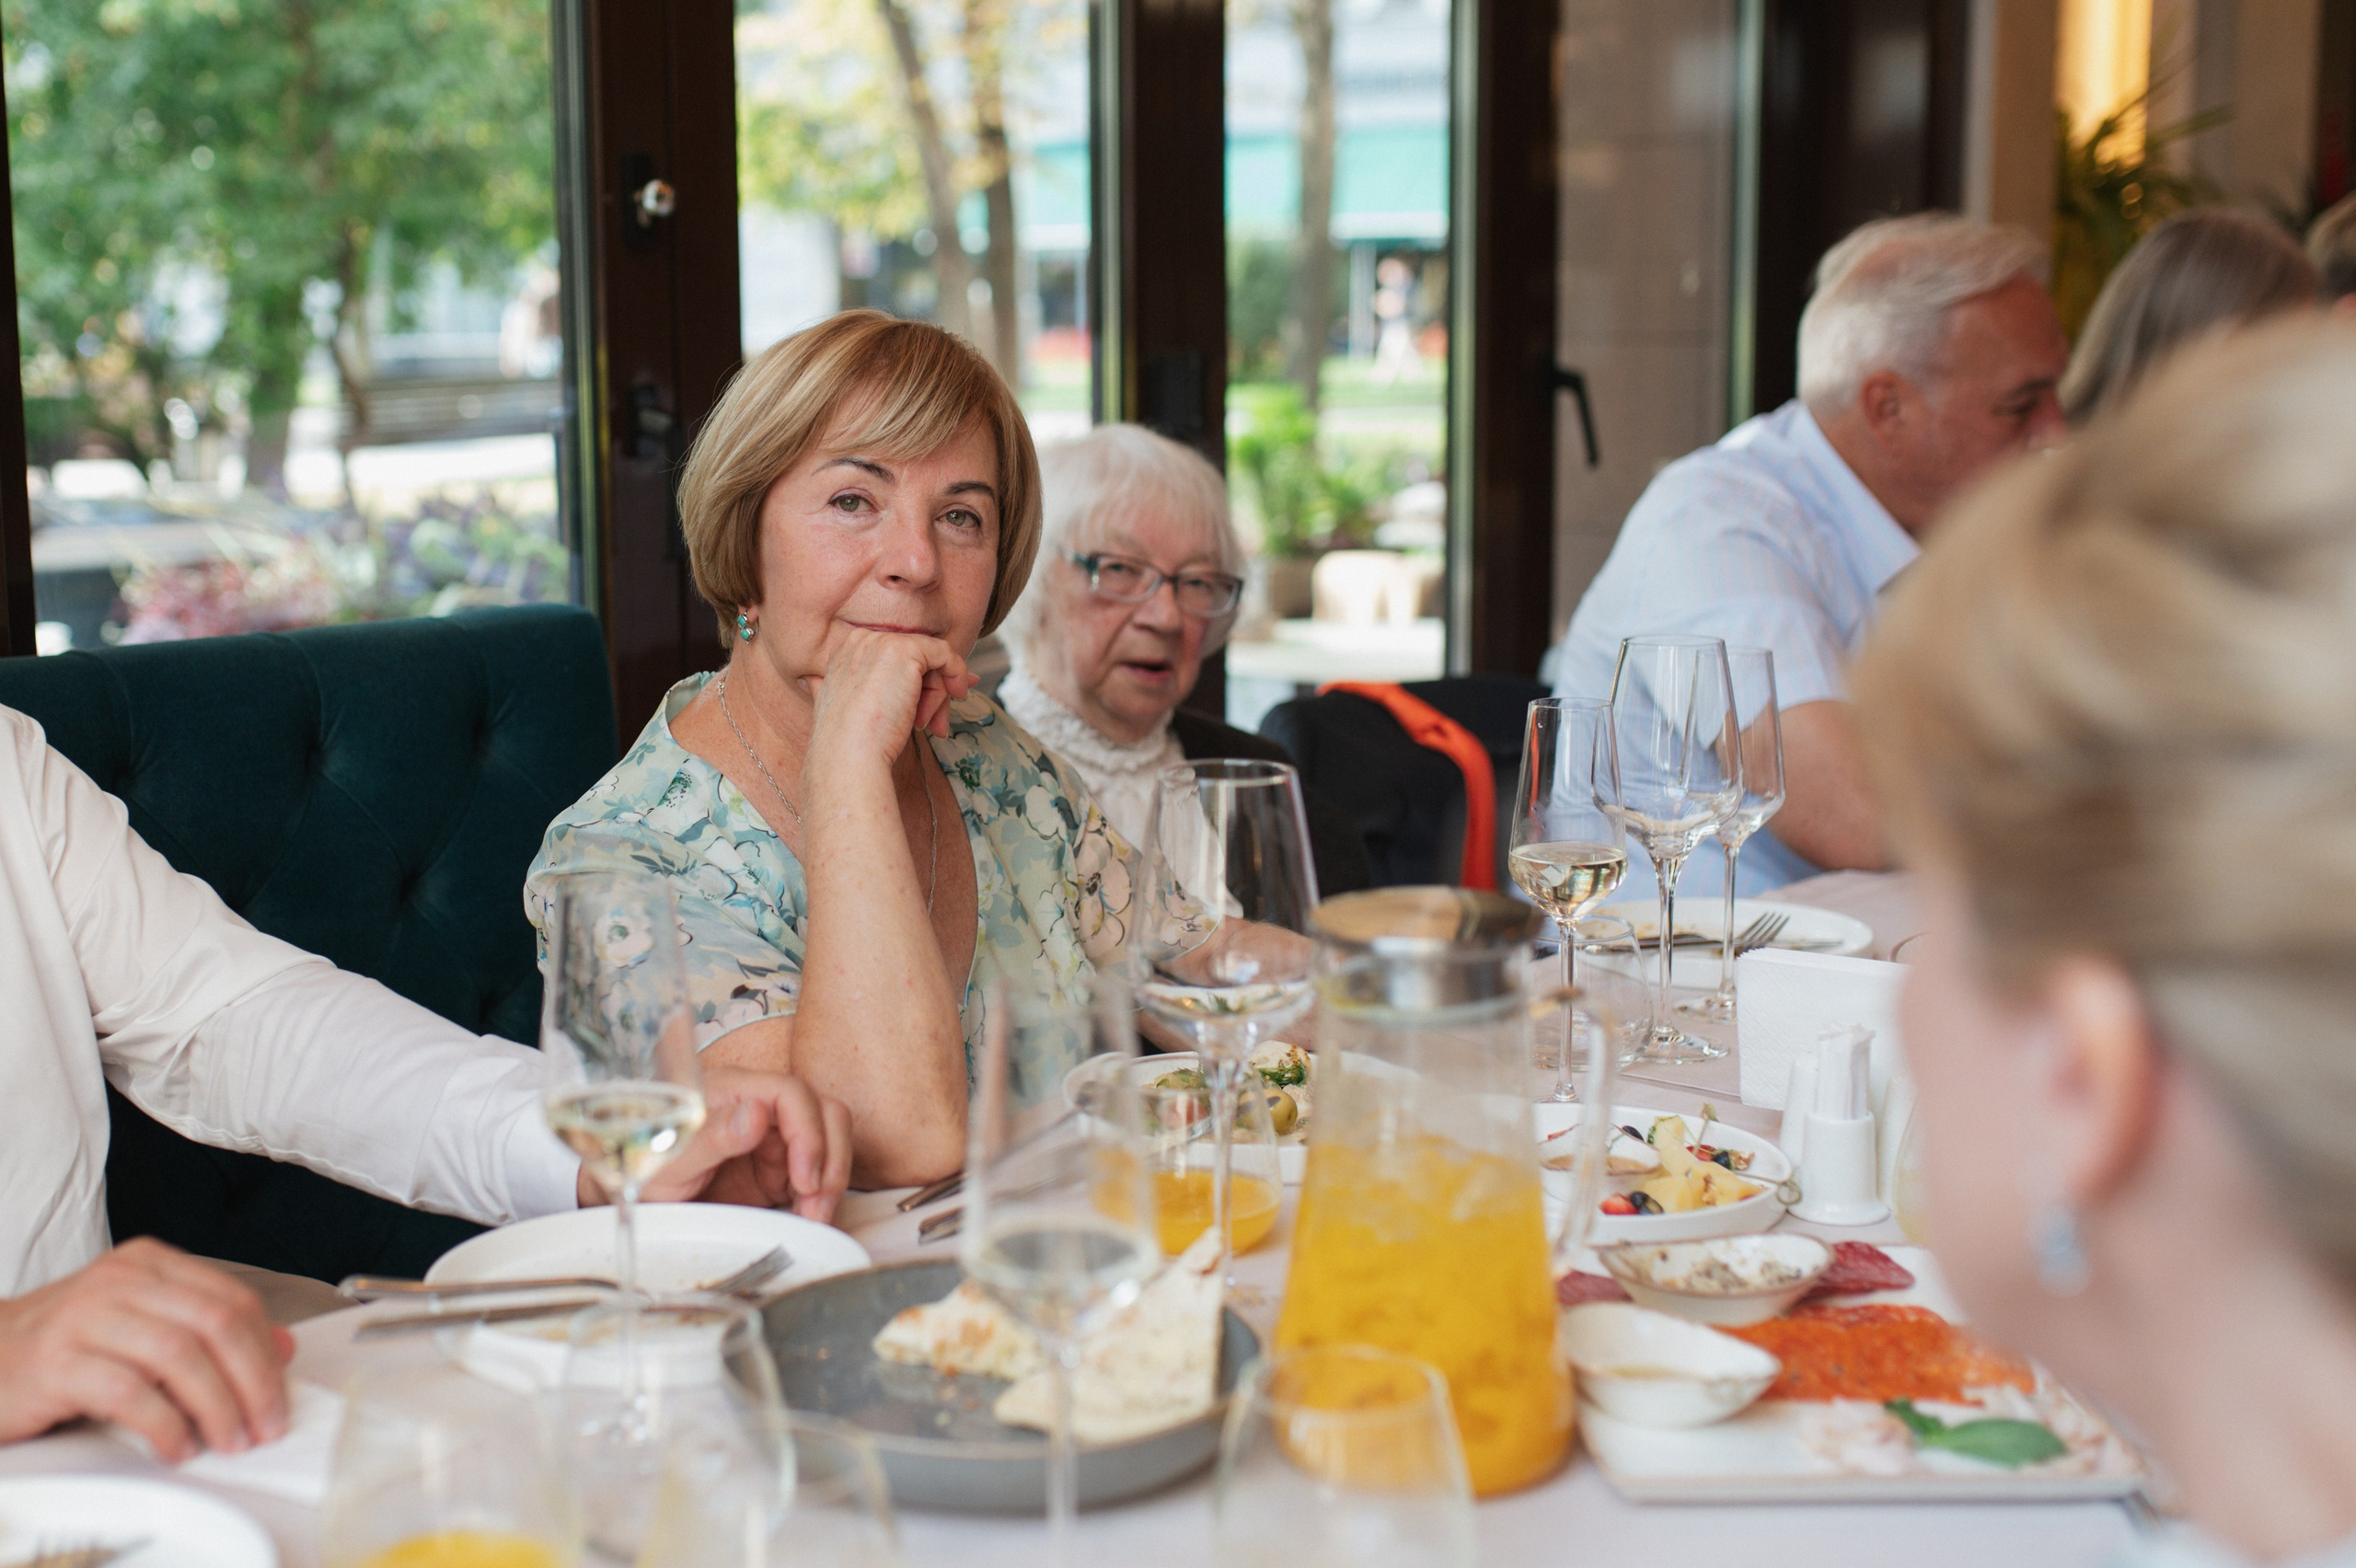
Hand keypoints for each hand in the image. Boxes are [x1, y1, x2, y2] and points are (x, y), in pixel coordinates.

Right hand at [0, 1239, 291, 1460]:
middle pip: (216, 1323)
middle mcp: (120, 1280)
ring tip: (227, 1440)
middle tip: (264, 1426)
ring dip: (216, 1406)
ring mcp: (85, 1317)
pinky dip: (163, 1424)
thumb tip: (283, 1348)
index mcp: (149, 1264)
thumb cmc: (65, 1346)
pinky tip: (176, 1446)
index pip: (233, 1300)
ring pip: (179, 1355)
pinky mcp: (55, 1362)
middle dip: (253, 1381)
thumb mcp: (142, 1326)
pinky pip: (128, 1392)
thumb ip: (208, 1332)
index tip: (279, 1397)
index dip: (266, 1353)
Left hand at [579, 1067, 854, 1222]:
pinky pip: (816, 1172)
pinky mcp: (779, 1168)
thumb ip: (713, 1135)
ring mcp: (772, 1138)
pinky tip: (807, 1217)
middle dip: (830, 1158)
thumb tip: (758, 1113)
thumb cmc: (643, 1169)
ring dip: (831, 1178)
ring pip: (829, 1141)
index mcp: (733, 1091)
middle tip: (817, 1202)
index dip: (808, 1132)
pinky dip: (821, 1196)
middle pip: (822, 1112)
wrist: (636, 1201)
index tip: (804, 1177)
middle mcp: (759, 1108)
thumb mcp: (670, 1158)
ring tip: (814, 1215)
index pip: (791, 1093)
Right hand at [804, 628, 977, 775]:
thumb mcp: (868, 704)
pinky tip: (958, 694)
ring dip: (937, 695)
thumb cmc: (858, 741)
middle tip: (935, 722)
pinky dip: (956, 672)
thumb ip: (888, 683)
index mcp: (846, 652)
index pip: (894, 658)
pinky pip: (944, 653)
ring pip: (928, 660)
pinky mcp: (905, 651)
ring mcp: (881, 642)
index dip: (917, 681)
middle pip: (912, 658)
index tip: (931, 704)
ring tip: (929, 725)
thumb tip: (938, 677)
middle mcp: (861, 640)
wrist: (850, 754)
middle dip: (930, 690)